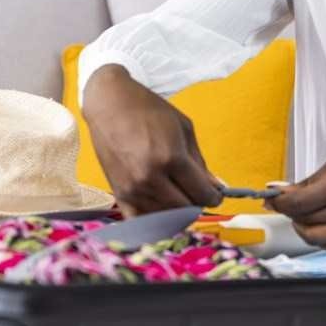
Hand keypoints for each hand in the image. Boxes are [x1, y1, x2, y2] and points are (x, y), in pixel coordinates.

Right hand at [82, 65, 222, 217]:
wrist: (110, 104)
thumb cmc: (149, 110)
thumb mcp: (184, 128)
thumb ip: (200, 161)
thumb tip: (215, 187)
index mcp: (171, 159)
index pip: (201, 194)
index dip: (213, 197)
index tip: (215, 194)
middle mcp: (151, 178)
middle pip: (185, 209)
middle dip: (197, 203)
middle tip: (197, 193)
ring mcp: (133, 189)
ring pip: (166, 217)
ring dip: (177, 211)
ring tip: (179, 194)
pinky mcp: (119, 193)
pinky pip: (140, 220)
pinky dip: (154, 221)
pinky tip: (161, 211)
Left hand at [267, 140, 325, 251]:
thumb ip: (312, 179)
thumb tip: (283, 192)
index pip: (300, 203)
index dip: (280, 203)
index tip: (273, 199)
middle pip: (306, 224)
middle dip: (291, 215)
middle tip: (288, 205)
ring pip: (319, 240)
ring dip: (305, 228)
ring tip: (306, 214)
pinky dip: (324, 237)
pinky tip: (325, 223)